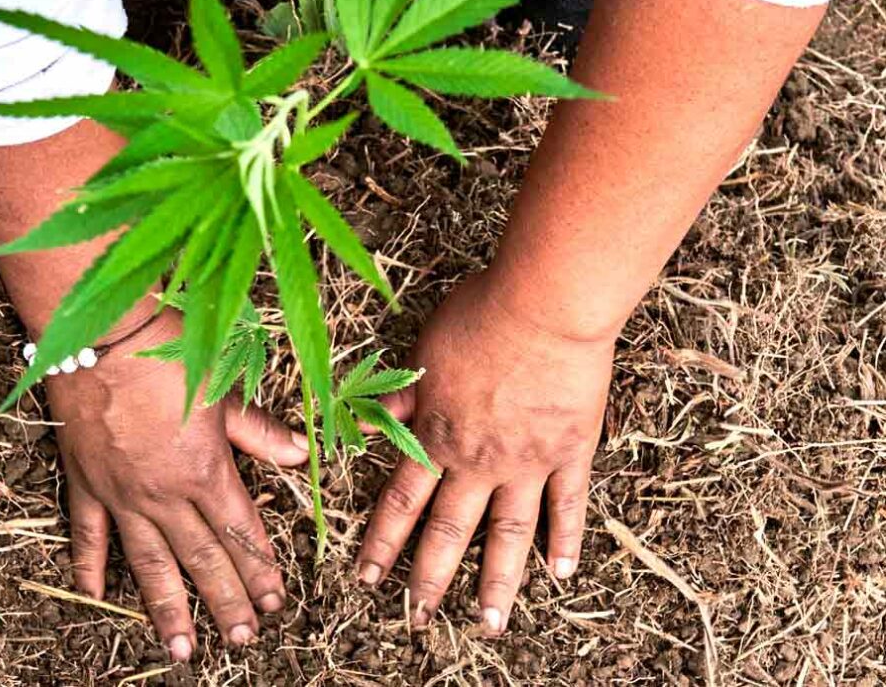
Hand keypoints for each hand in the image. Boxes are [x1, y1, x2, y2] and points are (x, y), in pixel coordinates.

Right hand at [44, 310, 308, 659]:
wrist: (101, 332)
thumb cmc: (169, 352)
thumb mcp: (225, 389)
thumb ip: (261, 432)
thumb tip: (303, 456)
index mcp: (205, 472)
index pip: (240, 533)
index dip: (261, 570)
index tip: (277, 602)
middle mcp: (164, 494)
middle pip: (201, 559)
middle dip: (226, 602)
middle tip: (242, 640)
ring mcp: (121, 494)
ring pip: (148, 563)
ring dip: (167, 608)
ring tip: (181, 650)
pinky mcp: (85, 482)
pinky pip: (88, 534)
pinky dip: (89, 566)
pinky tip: (95, 597)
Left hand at [355, 271, 612, 633]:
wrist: (544, 306)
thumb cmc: (478, 317)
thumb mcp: (421, 354)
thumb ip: (395, 401)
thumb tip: (358, 427)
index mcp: (436, 437)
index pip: (400, 503)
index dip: (381, 542)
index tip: (367, 578)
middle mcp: (478, 462)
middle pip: (450, 531)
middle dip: (430, 579)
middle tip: (419, 618)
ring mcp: (527, 462)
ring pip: (508, 534)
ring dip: (498, 584)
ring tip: (490, 624)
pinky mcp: (571, 451)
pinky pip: (568, 505)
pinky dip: (565, 540)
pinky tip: (561, 574)